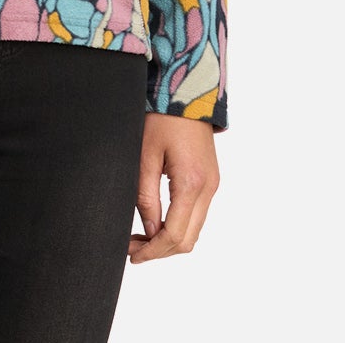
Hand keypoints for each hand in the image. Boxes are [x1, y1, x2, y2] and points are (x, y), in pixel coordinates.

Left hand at [128, 113, 219, 261]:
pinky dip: (178, 225)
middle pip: (188, 240)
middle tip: (132, 247)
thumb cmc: (162, 117)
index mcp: (191, 183)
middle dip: (160, 250)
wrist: (187, 89)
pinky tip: (156, 221)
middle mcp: (208, 188)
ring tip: (140, 236)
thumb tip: (149, 231)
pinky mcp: (210, 179)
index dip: (152, 251)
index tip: (132, 255)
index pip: (175, 235)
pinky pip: (196, 214)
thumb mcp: (144, 154)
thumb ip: (146, 196)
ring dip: (169, 239)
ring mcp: (212, 184)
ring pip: (194, 230)